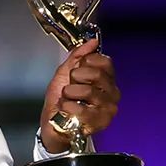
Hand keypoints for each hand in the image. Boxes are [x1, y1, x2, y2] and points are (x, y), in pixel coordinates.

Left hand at [39, 38, 119, 153]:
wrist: (53, 123)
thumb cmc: (61, 100)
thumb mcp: (65, 73)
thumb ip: (78, 56)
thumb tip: (92, 42)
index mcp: (107, 79)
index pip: (105, 61)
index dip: (86, 62)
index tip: (76, 70)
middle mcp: (112, 93)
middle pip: (97, 74)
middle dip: (76, 78)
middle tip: (70, 86)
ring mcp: (108, 109)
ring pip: (88, 91)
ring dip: (69, 94)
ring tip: (67, 100)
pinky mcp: (100, 123)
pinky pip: (81, 109)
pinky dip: (67, 107)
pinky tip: (66, 110)